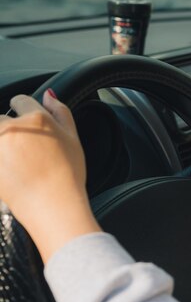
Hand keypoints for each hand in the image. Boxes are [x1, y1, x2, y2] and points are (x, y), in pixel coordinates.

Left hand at [0, 90, 100, 261]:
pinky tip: (11, 171)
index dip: (27, 112)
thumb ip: (61, 112)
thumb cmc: (67, 174)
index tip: (32, 127)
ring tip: (16, 163)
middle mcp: (11, 129)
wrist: (52, 206)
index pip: (20, 100)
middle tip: (26, 151)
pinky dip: (2, 161)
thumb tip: (49, 95)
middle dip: (10, 129)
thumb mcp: (73, 139)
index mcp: (36, 119)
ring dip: (3, 143)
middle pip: (2, 118)